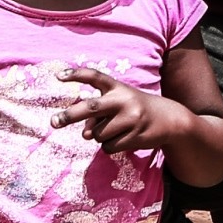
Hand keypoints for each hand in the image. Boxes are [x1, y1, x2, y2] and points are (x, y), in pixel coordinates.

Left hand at [52, 67, 188, 155]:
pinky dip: (110, 146)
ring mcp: (130, 118)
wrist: (169, 119)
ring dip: (99, 136)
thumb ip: (98, 114)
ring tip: (116, 130)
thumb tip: (85, 135)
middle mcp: (123, 100)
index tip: (58, 76)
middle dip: (69, 115)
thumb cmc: (135, 109)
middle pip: (90, 108)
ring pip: (97, 134)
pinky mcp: (135, 136)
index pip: (94, 77)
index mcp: (117, 87)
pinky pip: (108, 147)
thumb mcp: (118, 104)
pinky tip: (124, 139)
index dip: (76, 75)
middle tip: (53, 122)